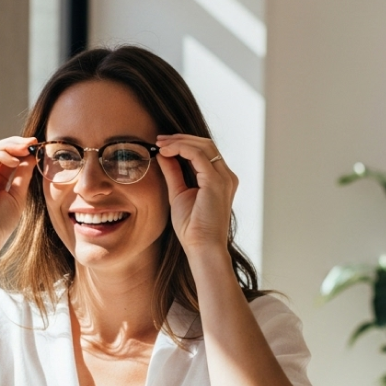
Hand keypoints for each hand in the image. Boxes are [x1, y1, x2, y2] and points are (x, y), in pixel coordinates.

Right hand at [0, 136, 36, 254]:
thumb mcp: (17, 196)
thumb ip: (22, 175)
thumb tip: (32, 156)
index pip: (9, 157)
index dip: (23, 150)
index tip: (38, 145)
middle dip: (16, 144)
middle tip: (33, 142)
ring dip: (9, 147)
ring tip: (25, 149)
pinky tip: (13, 160)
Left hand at [155, 134, 236, 253]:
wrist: (202, 247)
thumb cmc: (192, 228)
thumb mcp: (179, 193)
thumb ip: (173, 173)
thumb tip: (163, 155)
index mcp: (221, 179)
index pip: (205, 152)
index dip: (183, 144)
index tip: (162, 144)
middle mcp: (226, 176)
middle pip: (206, 144)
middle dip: (181, 138)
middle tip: (159, 139)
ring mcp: (224, 178)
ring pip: (203, 146)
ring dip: (179, 141)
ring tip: (160, 144)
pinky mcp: (216, 181)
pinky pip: (198, 155)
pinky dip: (180, 149)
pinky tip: (165, 151)